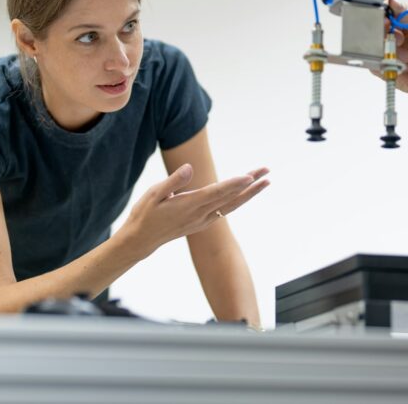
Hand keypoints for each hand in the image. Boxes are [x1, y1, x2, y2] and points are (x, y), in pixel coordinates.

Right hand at [121, 164, 269, 257]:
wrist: (141, 240)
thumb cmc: (145, 214)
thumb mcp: (154, 194)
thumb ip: (174, 181)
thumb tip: (190, 168)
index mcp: (189, 205)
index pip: (216, 192)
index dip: (234, 184)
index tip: (249, 176)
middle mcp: (200, 214)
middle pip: (230, 198)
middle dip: (250, 185)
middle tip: (267, 172)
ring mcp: (202, 220)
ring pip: (231, 205)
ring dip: (249, 193)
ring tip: (264, 181)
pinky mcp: (201, 223)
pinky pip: (225, 210)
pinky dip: (238, 201)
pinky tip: (245, 194)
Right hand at [383, 0, 407, 104]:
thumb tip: (394, 0)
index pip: (388, 11)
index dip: (384, 14)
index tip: (387, 21)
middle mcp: (397, 35)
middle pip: (378, 28)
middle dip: (388, 35)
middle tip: (401, 41)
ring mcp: (390, 51)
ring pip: (375, 45)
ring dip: (391, 52)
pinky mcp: (384, 67)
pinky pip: (373, 63)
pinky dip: (385, 65)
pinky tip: (402, 69)